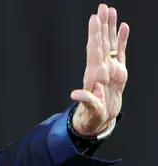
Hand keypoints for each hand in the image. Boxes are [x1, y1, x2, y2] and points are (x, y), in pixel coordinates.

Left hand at [70, 4, 129, 135]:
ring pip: (110, 43)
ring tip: (110, 11)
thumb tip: (76, 94)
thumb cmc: (93, 115)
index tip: (93, 19)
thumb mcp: (90, 109)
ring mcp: (109, 68)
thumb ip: (86, 100)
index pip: (94, 49)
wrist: (98, 120)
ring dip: (110, 27)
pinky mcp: (117, 72)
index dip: (94, 34)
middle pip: (101, 42)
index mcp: (95, 74)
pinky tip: (123, 26)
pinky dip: (122, 39)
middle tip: (102, 7)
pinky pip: (120, 51)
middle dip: (102, 24)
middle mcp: (100, 67)